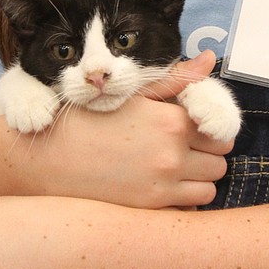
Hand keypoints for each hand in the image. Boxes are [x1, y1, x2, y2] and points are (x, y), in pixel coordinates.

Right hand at [10, 51, 232, 208]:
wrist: (47, 158)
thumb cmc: (88, 121)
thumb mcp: (132, 94)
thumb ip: (175, 80)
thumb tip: (209, 58)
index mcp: (172, 122)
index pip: (221, 133)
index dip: (210, 133)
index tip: (195, 132)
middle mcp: (172, 156)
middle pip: (219, 163)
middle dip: (207, 157)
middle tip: (185, 152)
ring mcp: (162, 186)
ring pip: (208, 190)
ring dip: (197, 181)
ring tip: (172, 171)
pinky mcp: (148, 210)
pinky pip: (187, 210)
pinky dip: (182, 201)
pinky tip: (161, 189)